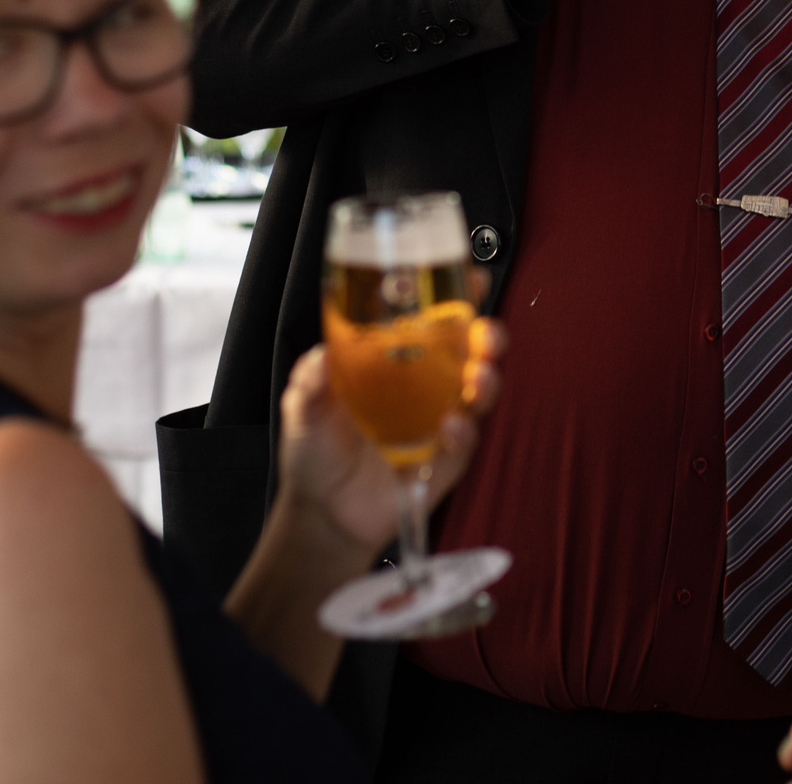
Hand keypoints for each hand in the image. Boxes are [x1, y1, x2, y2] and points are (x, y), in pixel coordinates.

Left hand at [272, 317, 506, 564]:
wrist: (323, 513)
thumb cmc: (315, 450)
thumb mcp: (303, 407)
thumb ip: (310, 382)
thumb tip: (321, 356)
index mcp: (396, 362)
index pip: (434, 321)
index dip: (457, 297)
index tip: (471, 277)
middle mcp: (425, 387)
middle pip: (471, 352)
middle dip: (488, 337)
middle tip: (486, 334)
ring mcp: (439, 422)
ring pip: (479, 392)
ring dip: (487, 379)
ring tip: (479, 376)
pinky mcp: (445, 460)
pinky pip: (465, 440)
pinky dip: (463, 431)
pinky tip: (450, 427)